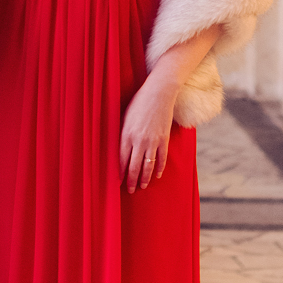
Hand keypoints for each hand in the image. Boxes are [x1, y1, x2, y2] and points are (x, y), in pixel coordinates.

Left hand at [118, 73, 175, 192]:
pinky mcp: (164, 140)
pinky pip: (161, 159)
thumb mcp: (124, 117)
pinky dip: (159, 168)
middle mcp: (139, 141)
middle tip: (130, 190)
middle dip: (131, 181)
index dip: (120, 173)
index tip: (118, 182)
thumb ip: (122, 134)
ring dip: (144, 178)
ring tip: (141, 186)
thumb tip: (118, 148)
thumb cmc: (139, 102)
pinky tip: (156, 175)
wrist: (158, 93)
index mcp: (126, 135)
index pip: (121, 160)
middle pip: (134, 167)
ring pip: (148, 166)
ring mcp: (153, 141)